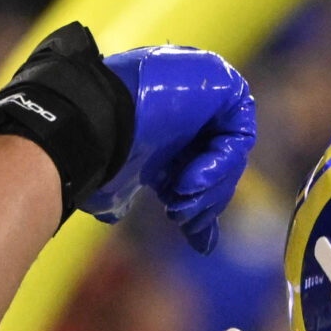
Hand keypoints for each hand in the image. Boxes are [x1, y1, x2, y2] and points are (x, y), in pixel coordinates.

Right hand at [82, 46, 255, 253]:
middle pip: (224, 165)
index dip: (201, 200)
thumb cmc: (105, 152)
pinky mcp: (221, 82)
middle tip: (179, 214)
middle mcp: (194, 107)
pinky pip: (239, 135)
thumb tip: (207, 248)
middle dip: (204, 198)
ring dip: (208, 188)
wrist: (92, 125)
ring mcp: (208, 91)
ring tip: (179, 201)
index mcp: (177, 127)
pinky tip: (189, 182)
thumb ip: (185, 204)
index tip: (184, 224)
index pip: (208, 168)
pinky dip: (218, 166)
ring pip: (232, 155)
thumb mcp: (149, 183)